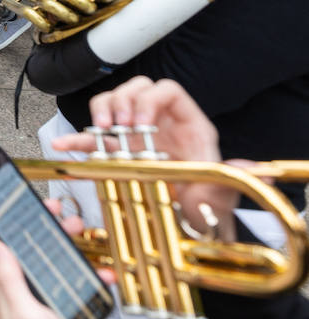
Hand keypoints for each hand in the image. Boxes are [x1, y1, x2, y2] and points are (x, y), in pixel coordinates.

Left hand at [0, 209, 76, 318]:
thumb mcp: (26, 313)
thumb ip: (8, 279)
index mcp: (2, 284)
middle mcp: (12, 287)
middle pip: (15, 242)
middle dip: (31, 220)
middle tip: (50, 207)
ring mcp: (28, 296)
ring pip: (40, 257)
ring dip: (58, 240)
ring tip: (75, 230)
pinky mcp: (46, 307)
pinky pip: (60, 280)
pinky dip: (79, 272)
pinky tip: (95, 272)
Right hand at [51, 76, 235, 239]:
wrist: (188, 229)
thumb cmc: (206, 209)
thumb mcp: (220, 194)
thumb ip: (231, 180)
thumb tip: (253, 168)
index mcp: (189, 128)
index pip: (169, 91)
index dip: (151, 99)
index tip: (140, 121)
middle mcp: (162, 126)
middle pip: (137, 89)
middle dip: (122, 101)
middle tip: (117, 125)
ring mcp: (138, 137)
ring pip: (113, 105)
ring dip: (100, 113)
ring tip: (98, 132)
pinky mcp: (120, 153)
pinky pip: (94, 139)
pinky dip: (78, 140)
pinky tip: (65, 146)